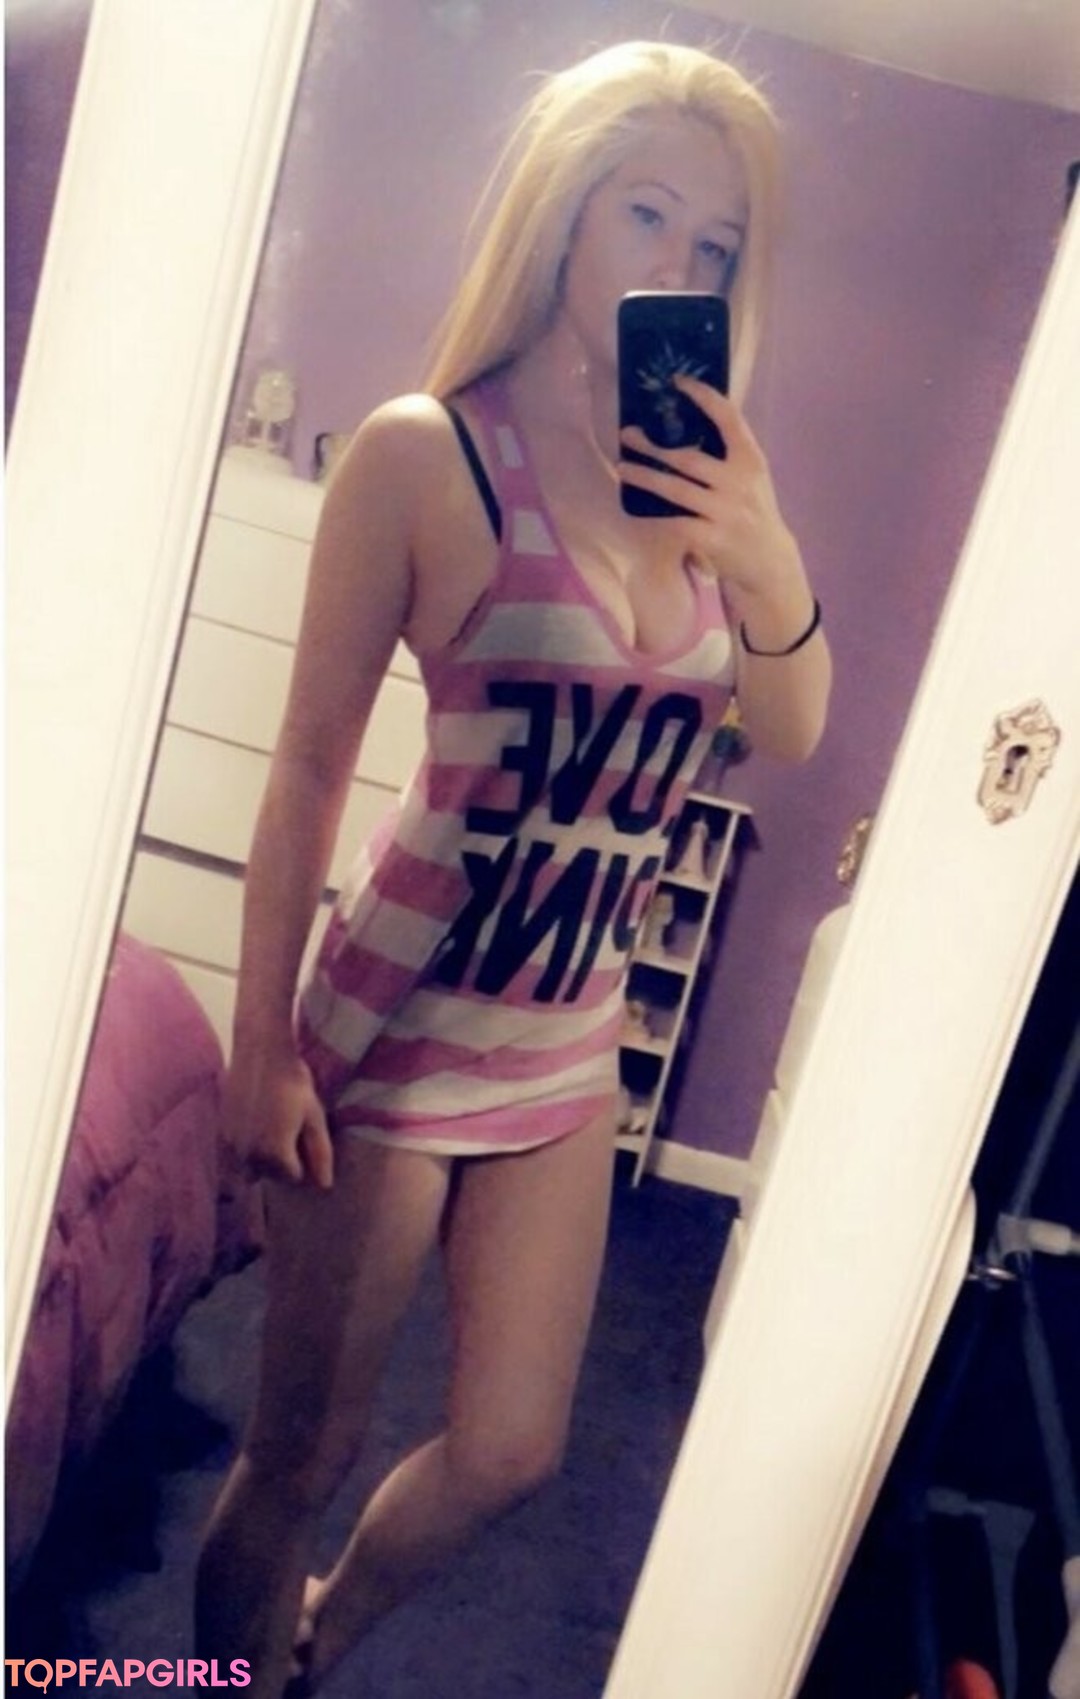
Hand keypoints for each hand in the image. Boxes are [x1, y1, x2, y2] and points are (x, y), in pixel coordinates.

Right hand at [222, 1045, 334, 1189]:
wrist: (261, 1053)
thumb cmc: (293, 1082)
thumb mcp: (314, 1116)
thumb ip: (320, 1153)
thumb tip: (324, 1186)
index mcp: (275, 1153)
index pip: (293, 1177)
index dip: (303, 1160)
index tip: (304, 1136)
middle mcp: (250, 1155)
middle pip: (270, 1176)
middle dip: (282, 1162)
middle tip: (290, 1129)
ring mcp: (232, 1144)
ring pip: (249, 1169)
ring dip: (262, 1159)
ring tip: (273, 1128)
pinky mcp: (222, 1130)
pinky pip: (234, 1155)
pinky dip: (246, 1148)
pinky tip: (256, 1123)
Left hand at [618, 374, 806, 617]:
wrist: (768, 559)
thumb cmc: (752, 510)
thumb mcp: (751, 476)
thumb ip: (728, 453)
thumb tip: (685, 421)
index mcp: (751, 460)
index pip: (729, 418)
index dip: (703, 396)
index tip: (678, 381)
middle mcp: (739, 483)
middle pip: (688, 458)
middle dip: (654, 446)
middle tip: (627, 433)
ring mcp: (725, 512)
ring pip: (675, 489)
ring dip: (645, 476)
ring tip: (623, 467)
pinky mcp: (712, 538)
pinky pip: (675, 521)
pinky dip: (656, 512)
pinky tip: (639, 504)